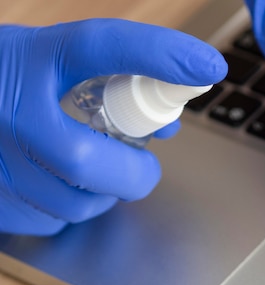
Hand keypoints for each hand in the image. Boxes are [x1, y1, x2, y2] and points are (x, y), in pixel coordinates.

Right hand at [0, 19, 226, 234]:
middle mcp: (5, 107)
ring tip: (95, 174)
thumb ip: (105, 81)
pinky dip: (66, 208)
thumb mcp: (44, 60)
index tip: (208, 66)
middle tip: (145, 169)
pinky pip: (48, 222)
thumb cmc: (2, 81)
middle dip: (134, 175)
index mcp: (28, 57)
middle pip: (89, 162)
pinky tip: (56, 184)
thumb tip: (167, 123)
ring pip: (74, 204)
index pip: (101, 47)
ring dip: (101, 194)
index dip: (159, 54)